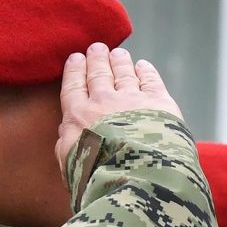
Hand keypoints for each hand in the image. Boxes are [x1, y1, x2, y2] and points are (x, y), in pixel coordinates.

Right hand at [56, 44, 178, 172]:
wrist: (136, 177)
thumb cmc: (98, 178)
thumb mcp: (69, 164)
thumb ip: (66, 143)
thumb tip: (66, 129)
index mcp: (78, 117)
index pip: (74, 87)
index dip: (75, 71)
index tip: (76, 58)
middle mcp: (104, 102)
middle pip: (99, 74)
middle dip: (97, 59)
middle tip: (98, 48)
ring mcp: (132, 100)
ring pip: (124, 73)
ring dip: (121, 61)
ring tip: (119, 53)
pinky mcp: (160, 103)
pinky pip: (151, 81)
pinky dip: (146, 71)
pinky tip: (144, 66)